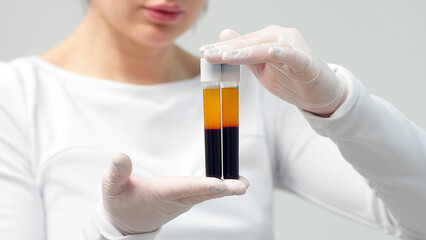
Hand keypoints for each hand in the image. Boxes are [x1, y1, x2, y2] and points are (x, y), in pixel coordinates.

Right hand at [102, 152, 248, 234]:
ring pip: (207, 194)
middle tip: (243, 186)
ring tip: (244, 183)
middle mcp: (175, 200)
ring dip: (226, 189)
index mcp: (159, 195)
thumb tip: (119, 156)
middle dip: (224, 189)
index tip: (219, 184)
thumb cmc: (121, 203)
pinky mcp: (186, 200)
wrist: (127, 224)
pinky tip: (233, 183)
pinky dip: (220, 188)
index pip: (182, 188)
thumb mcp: (112, 188)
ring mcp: (183, 201)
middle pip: (202, 193)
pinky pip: (206, 193)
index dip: (201, 186)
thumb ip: (116, 173)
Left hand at [200, 25, 347, 116]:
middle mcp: (280, 38)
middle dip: (227, 49)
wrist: (320, 93)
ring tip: (226, 56)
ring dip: (246, 52)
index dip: (222, 48)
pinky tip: (272, 52)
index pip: (241, 43)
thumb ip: (244, 55)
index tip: (203, 52)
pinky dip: (283, 54)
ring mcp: (293, 48)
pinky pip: (293, 57)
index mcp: (268, 39)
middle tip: (206, 54)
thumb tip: (223, 37)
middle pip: (250, 43)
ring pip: (266, 48)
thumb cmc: (290, 79)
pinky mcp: (306, 62)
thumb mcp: (261, 69)